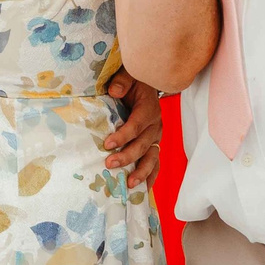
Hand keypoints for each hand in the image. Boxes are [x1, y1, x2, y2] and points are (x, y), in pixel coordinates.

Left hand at [102, 71, 162, 187]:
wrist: (146, 85)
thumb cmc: (134, 82)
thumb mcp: (129, 75)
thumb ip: (122, 81)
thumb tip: (115, 91)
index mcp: (148, 109)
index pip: (136, 125)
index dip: (123, 135)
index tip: (107, 144)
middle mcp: (155, 125)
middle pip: (143, 145)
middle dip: (127, 156)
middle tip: (110, 164)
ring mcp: (156, 137)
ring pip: (152, 157)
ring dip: (141, 172)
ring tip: (130, 184)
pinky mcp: (154, 144)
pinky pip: (155, 162)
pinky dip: (151, 176)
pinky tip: (143, 189)